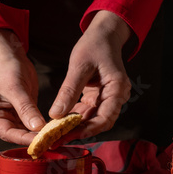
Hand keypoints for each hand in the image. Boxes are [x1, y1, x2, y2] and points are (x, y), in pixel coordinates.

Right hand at [0, 29, 45, 144]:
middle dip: (33, 138)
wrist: (8, 54)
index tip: (40, 142)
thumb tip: (38, 128)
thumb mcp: (15, 87)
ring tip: (55, 137)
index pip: (6, 133)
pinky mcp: (23, 112)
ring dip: (40, 134)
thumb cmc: (5, 67)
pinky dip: (42, 126)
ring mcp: (11, 116)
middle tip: (52, 141)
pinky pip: (33, 122)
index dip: (23, 139)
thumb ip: (26, 108)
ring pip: (26, 131)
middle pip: (16, 134)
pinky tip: (54, 129)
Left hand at [49, 10, 132, 143]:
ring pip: (92, 120)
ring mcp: (108, 98)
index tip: (69, 135)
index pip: (105, 118)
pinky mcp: (99, 98)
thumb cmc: (94, 45)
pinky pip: (88, 112)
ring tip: (55, 133)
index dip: (88, 129)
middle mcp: (116, 97)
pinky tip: (59, 122)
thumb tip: (56, 114)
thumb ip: (69, 91)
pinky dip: (74, 118)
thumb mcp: (79, 66)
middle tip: (57, 139)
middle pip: (99, 122)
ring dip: (75, 127)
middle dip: (79, 132)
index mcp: (117, 89)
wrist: (104, 35)